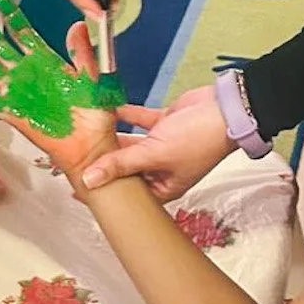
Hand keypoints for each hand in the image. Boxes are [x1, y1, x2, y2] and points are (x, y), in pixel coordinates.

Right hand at [0, 0, 122, 184]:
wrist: (93, 145)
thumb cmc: (96, 113)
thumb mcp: (94, 77)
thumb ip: (84, 53)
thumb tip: (78, 25)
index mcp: (45, 60)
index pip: (21, 30)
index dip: (9, 11)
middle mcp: (25, 72)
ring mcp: (16, 92)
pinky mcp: (11, 113)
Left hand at [80, 82, 234, 198]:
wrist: (227, 108)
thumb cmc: (201, 139)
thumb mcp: (154, 155)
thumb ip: (121, 165)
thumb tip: (90, 180)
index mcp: (163, 187)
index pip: (128, 195)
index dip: (106, 192)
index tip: (80, 190)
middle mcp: (162, 169)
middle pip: (125, 169)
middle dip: (104, 162)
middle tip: (76, 158)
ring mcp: (163, 147)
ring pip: (130, 145)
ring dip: (112, 137)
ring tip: (86, 134)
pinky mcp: (165, 125)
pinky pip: (139, 121)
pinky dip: (125, 115)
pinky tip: (107, 109)